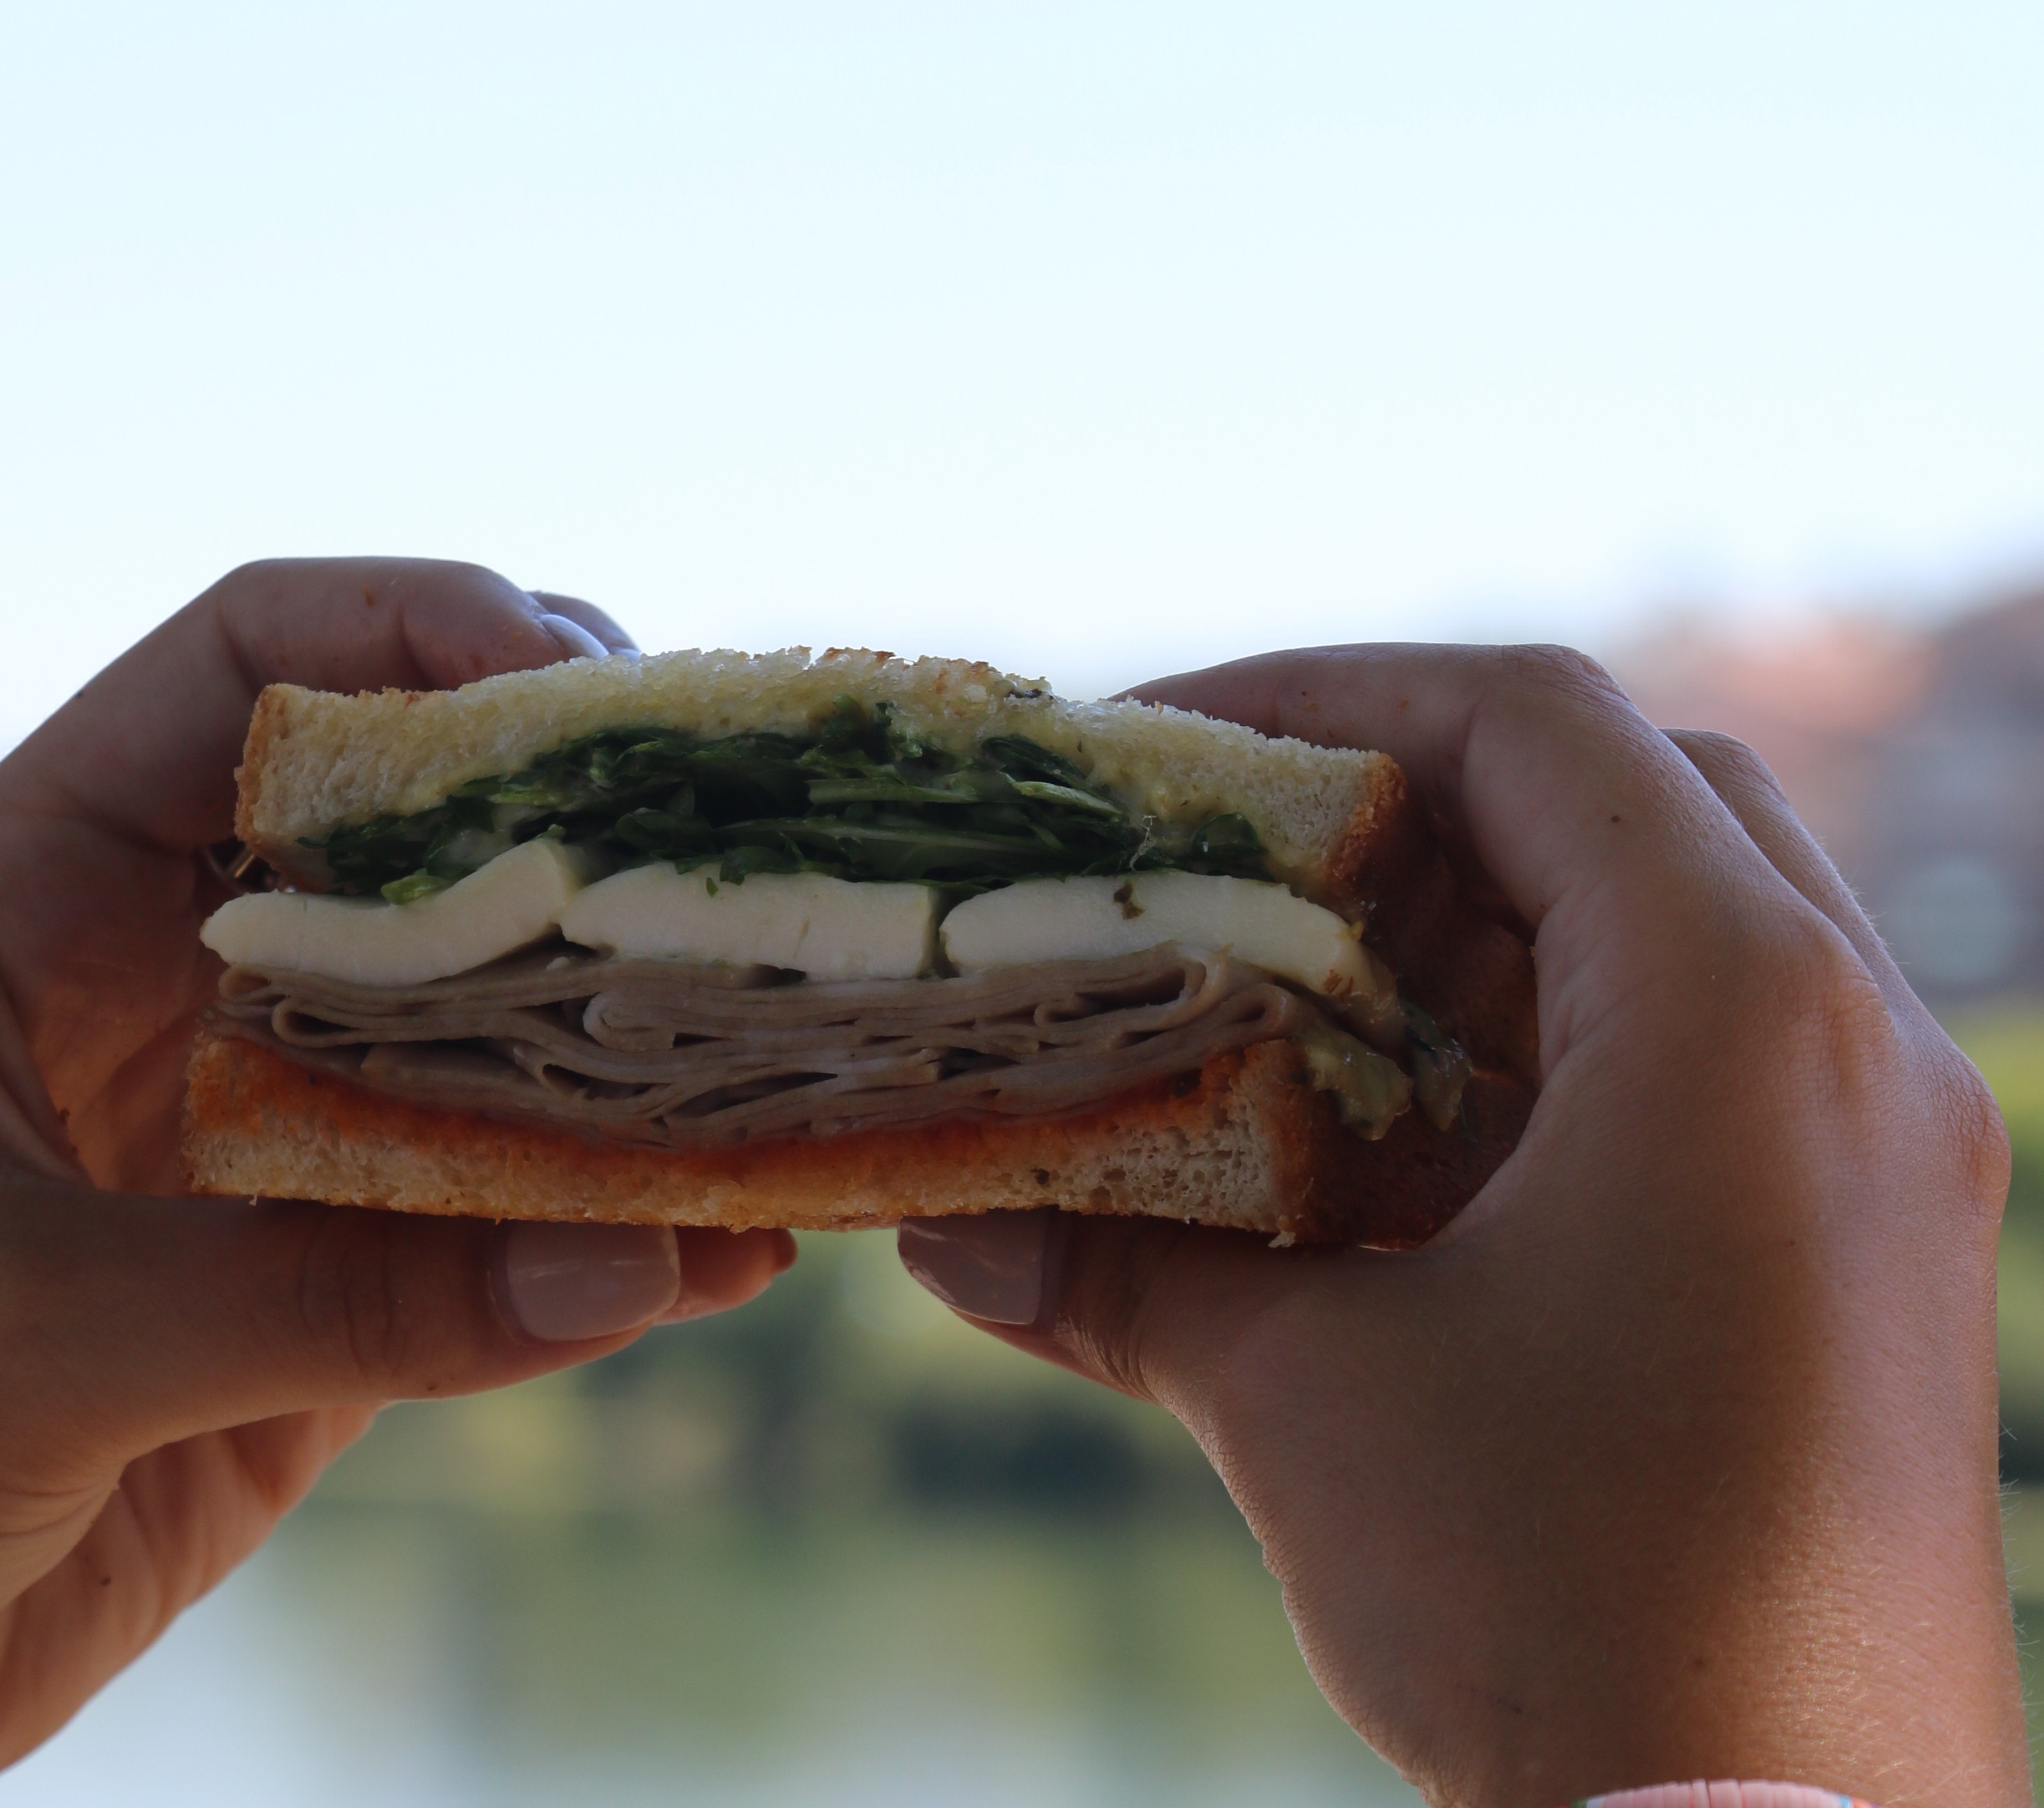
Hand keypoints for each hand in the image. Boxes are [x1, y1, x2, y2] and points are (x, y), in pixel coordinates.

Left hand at [0, 560, 793, 1806]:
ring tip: (785, 1054)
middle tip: (754, 856)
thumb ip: (330, 1295)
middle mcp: (163, 986)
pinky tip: (726, 1253)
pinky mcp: (316, 1291)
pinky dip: (612, 1234)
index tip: (590, 689)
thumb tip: (630, 1259)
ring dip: (625, 1043)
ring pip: (476, 1030)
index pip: (243, 668)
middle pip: (405, 830)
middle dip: (578, 826)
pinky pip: (493, 1226)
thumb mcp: (25, 1341)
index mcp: (32, 900)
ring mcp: (253, 1139)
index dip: (418, 634)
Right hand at [899, 647, 2021, 1806]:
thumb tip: (943, 1233)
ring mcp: (1889, 1147)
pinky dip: (1564, 1048)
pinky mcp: (1881, 1250)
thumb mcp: (1310, 1404)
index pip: (1535, 720)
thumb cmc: (1569, 1606)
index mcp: (1732, 1013)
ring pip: (1687, 920)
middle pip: (1628, 790)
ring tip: (1310, 996)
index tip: (1173, 744)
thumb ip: (1121, 1281)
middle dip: (1413, 802)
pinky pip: (1722, 1059)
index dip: (1333, 694)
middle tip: (1241, 863)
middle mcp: (1851, 1041)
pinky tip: (1421, 1140)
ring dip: (1491, 929)